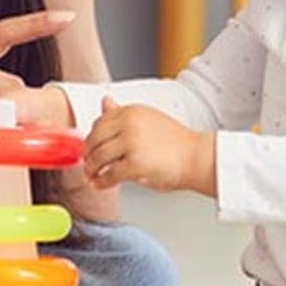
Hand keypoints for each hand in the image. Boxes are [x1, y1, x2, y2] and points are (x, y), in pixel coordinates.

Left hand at [83, 97, 215, 194]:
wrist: (196, 157)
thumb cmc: (175, 142)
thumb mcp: (147, 119)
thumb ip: (122, 113)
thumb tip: (104, 101)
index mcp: (132, 111)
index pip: (99, 122)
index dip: (92, 138)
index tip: (91, 149)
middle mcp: (129, 123)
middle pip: (94, 139)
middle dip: (88, 155)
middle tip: (89, 165)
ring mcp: (132, 143)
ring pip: (98, 158)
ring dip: (92, 170)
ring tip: (93, 176)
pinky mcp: (135, 164)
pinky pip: (109, 175)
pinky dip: (102, 182)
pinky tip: (103, 184)